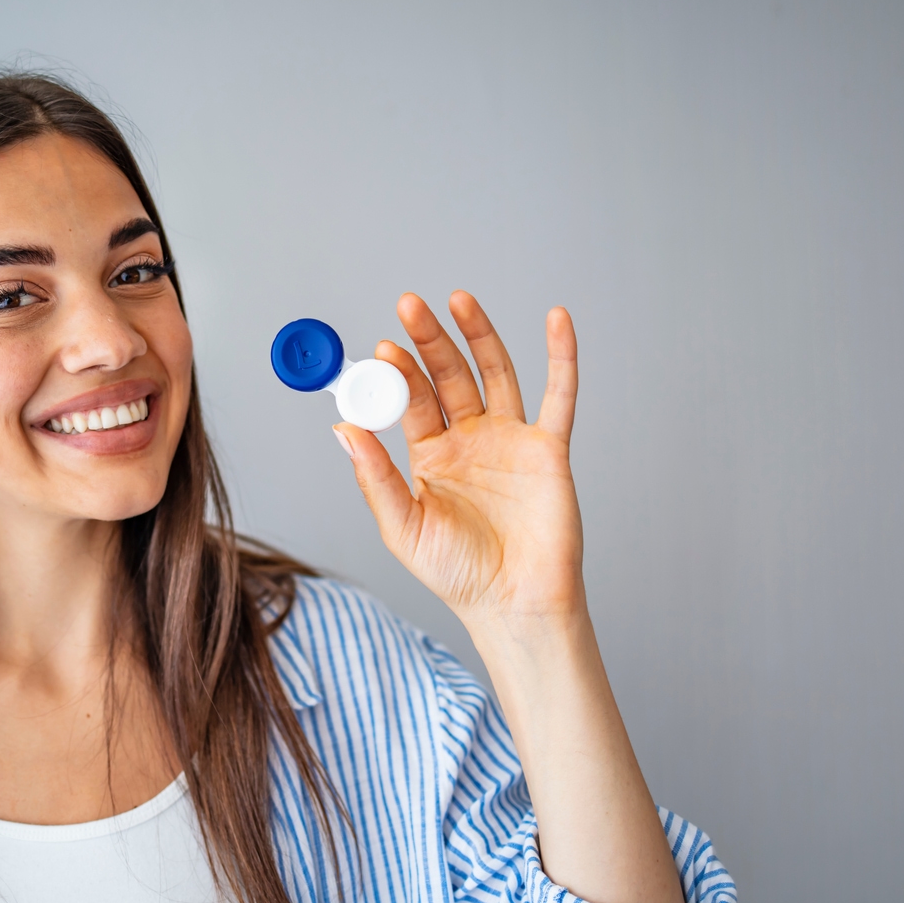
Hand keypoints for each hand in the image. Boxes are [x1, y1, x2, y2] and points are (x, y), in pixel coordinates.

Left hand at [337, 291, 584, 631]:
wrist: (514, 603)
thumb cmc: (457, 574)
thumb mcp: (403, 526)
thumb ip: (373, 477)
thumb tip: (341, 429)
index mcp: (430, 456)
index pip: (411, 400)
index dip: (397, 373)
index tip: (382, 349)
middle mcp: (469, 440)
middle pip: (449, 376)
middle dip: (430, 340)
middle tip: (410, 306)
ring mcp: (510, 440)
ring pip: (495, 373)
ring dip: (479, 334)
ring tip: (458, 299)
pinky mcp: (548, 449)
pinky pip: (559, 395)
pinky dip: (561, 355)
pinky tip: (557, 318)